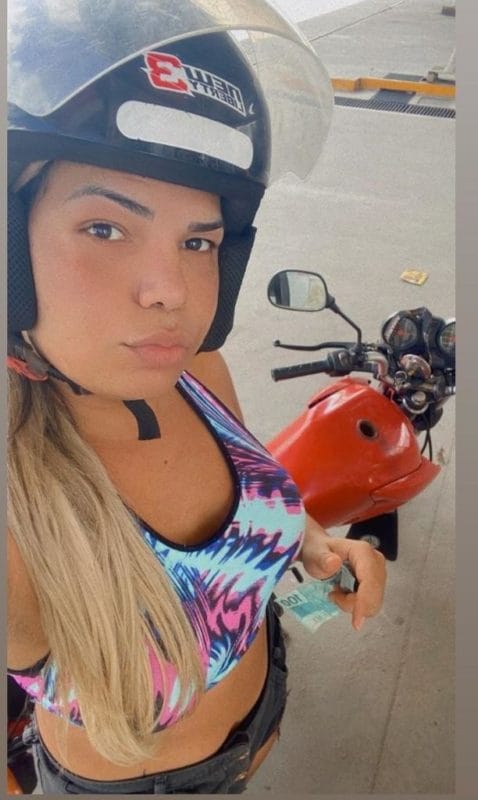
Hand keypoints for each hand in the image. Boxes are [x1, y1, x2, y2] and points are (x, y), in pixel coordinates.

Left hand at [298, 514, 386, 630]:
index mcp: (362, 552)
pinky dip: (356, 604)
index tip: (356, 622)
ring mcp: (378, 572)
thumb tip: (334, 563)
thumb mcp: (314, 553)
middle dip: (353, 604)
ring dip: (353, 604)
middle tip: (333, 594)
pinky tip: (344, 593)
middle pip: (374, 595)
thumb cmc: (317, 550)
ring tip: (337, 591)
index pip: (370, 581)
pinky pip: (370, 602)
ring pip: (373, 602)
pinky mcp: (376, 582)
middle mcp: (375, 561)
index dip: (365, 602)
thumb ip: (322, 558)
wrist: (320, 550)